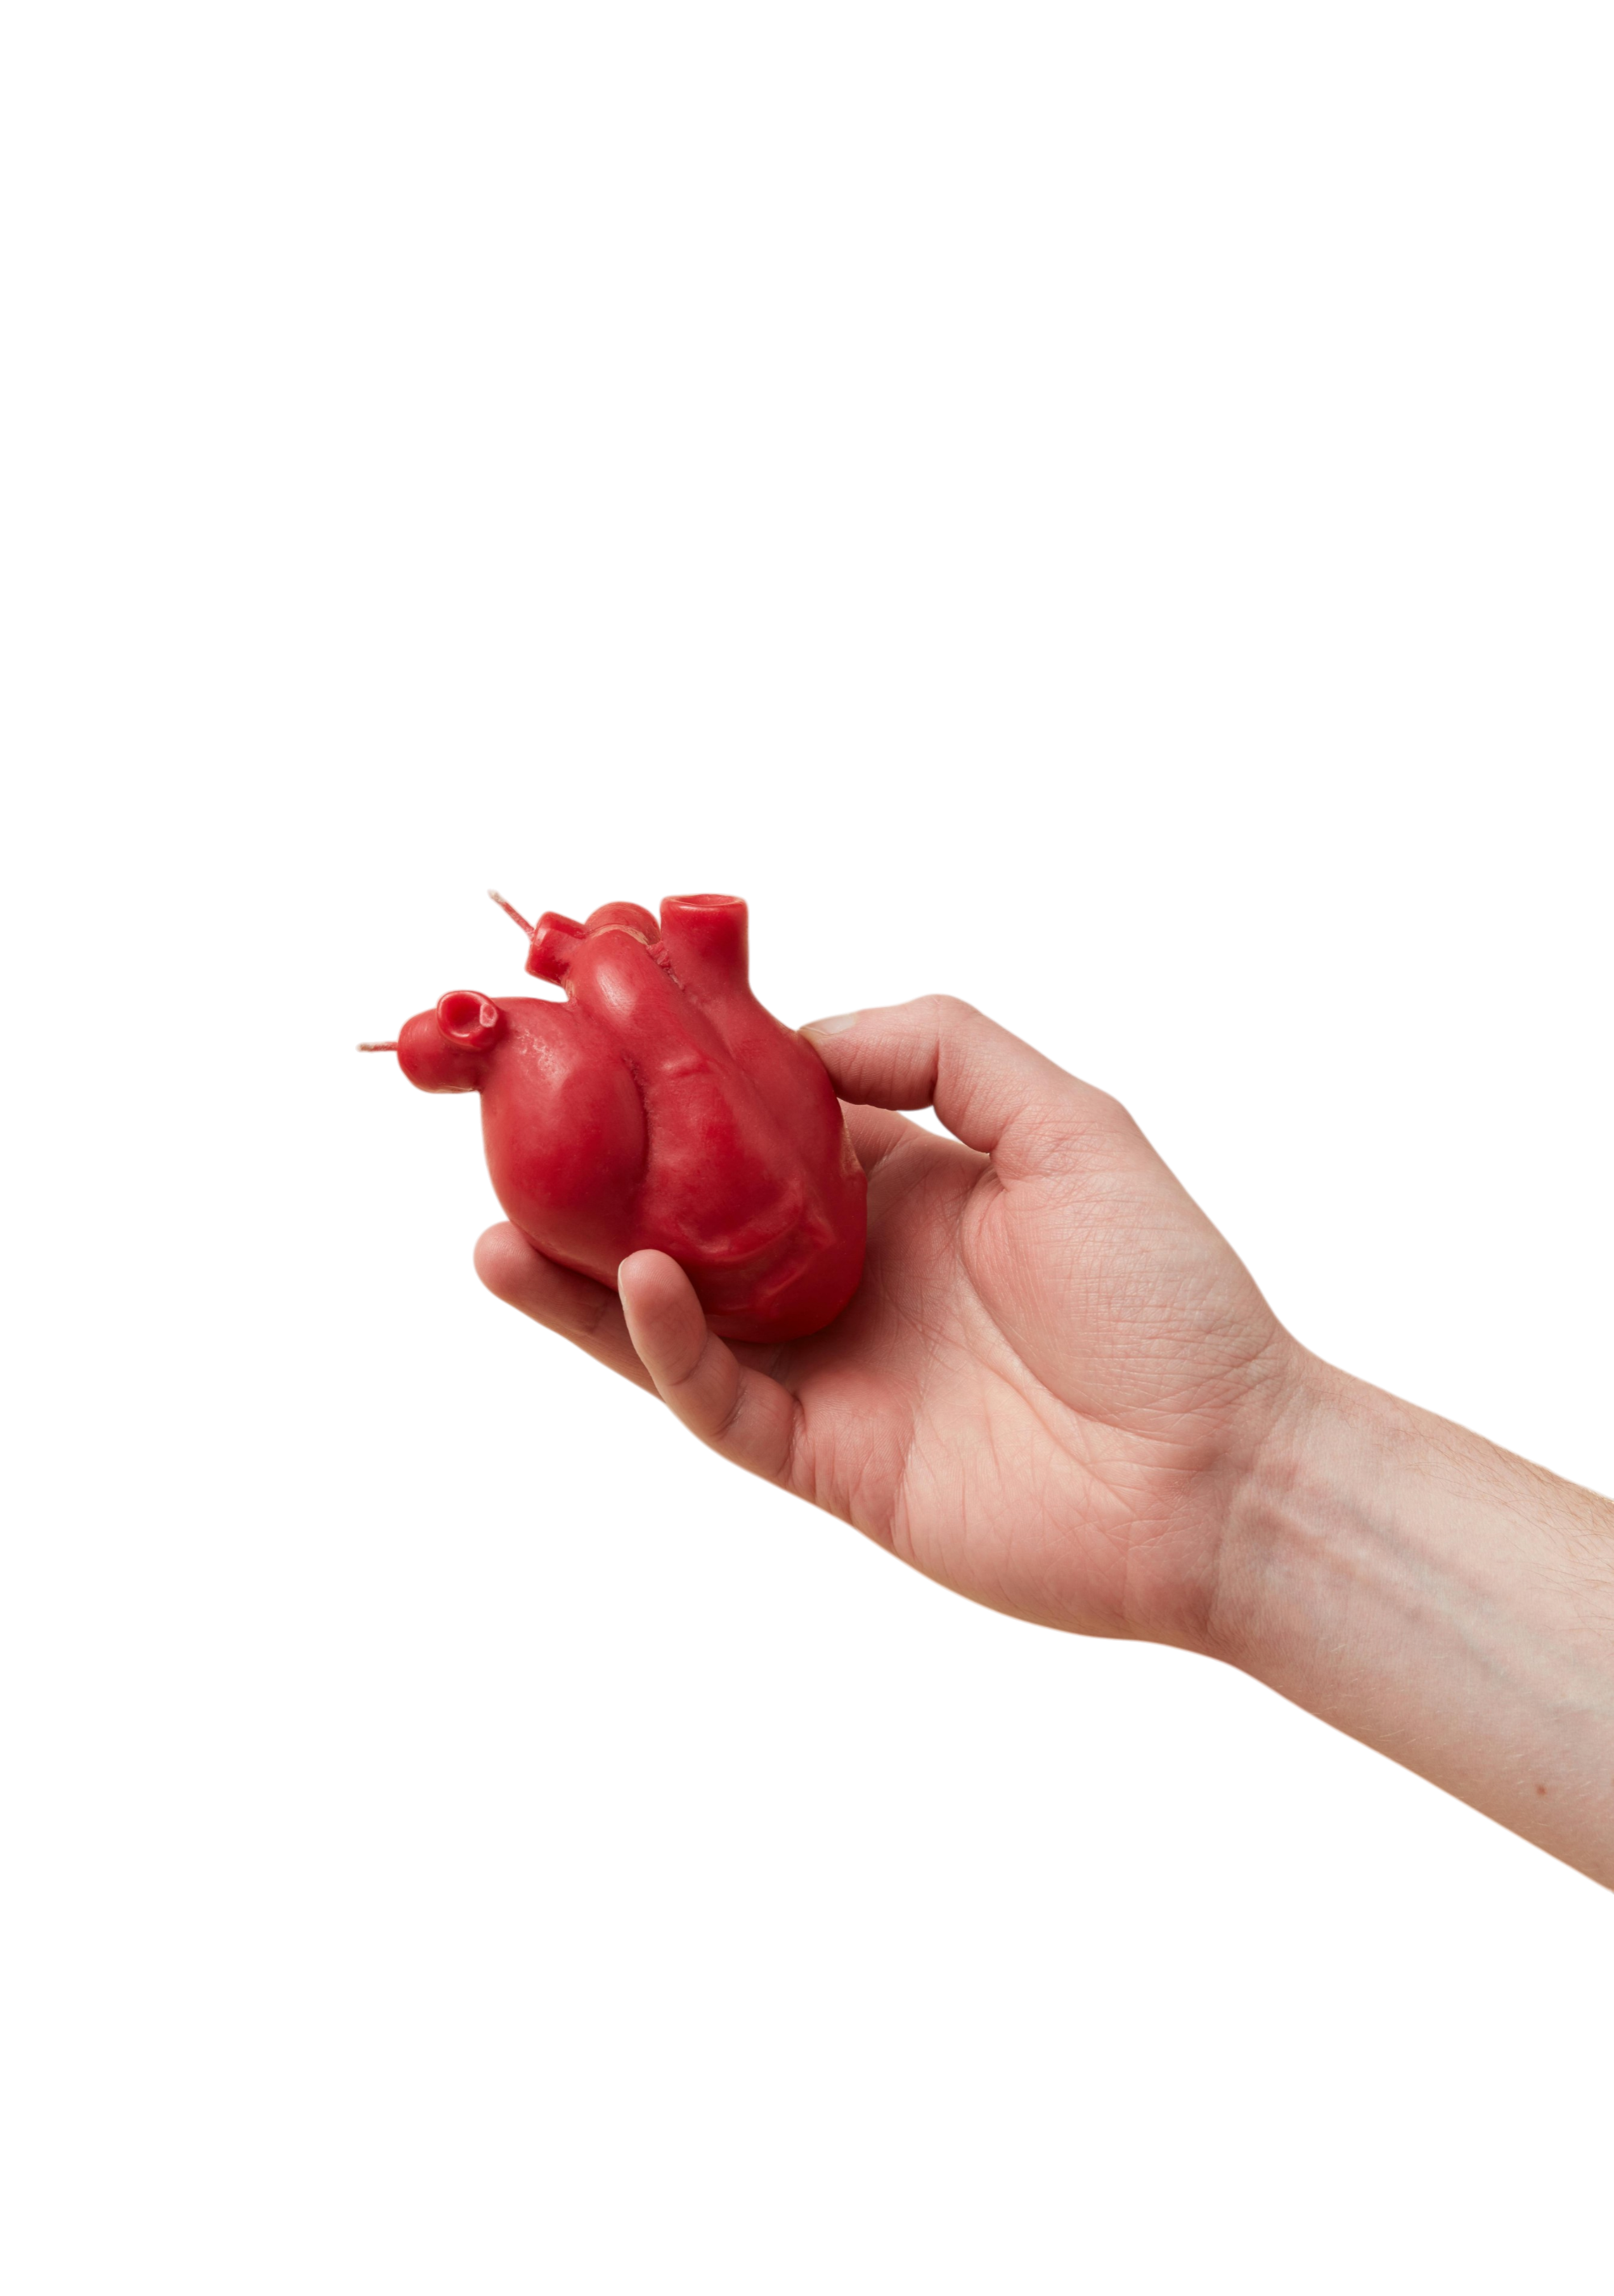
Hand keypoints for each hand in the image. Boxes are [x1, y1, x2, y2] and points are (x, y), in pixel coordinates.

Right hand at [471, 993, 1306, 1655]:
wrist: (1222, 1471)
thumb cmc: (1168, 1295)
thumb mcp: (1069, 1123)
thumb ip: (940, 1049)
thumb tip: (804, 1036)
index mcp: (906, 1190)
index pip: (766, 1127)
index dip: (689, 1083)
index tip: (609, 1031)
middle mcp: (852, 1277)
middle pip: (696, 1225)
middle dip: (604, 1187)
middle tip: (514, 1135)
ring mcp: (833, 1373)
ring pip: (677, 1324)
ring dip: (582, 1284)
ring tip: (498, 1230)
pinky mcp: (825, 1462)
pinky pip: (721, 1402)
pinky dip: (666, 1349)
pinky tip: (627, 1285)